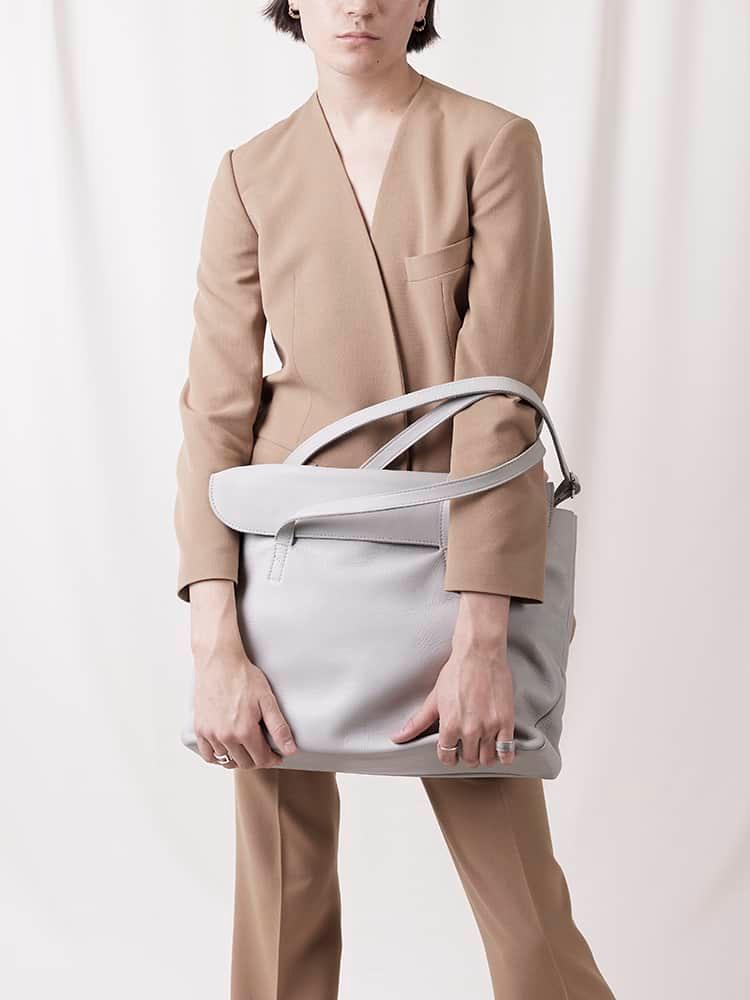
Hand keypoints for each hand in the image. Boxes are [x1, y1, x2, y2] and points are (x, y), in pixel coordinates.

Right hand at [189, 580, 297, 768]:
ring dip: (239, 758)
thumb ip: (279, 728)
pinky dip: (218, 757)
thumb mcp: (267, 700)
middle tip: (264, 750)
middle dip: (257, 759)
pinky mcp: (200, 729)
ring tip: (248, 748)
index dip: (272, 759)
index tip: (277, 755)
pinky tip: (227, 750)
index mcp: (244, 731)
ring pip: (227, 761)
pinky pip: (208, 755)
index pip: (261, 759)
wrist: (219, 662)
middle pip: (244, 763)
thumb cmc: (243, 677)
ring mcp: (210, 734)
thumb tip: (290, 750)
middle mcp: (225, 737)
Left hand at [390, 592, 515, 767]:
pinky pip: (507, 751)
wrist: (479, 653)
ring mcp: (489, 727)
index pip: (447, 757)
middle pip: (469, 759)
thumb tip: (398, 737)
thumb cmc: (457, 672)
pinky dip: (504, 754)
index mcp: (449, 725)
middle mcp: (469, 729)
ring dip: (485, 755)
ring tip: (483, 744)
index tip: (453, 751)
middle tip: (468, 744)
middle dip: (467, 754)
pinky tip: (499, 747)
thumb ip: (417, 722)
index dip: (449, 756)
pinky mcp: (506, 721)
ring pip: (488, 759)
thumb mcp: (434, 698)